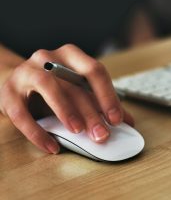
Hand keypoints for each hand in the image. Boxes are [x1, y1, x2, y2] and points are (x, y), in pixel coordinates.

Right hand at [0, 44, 133, 153]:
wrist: (16, 81)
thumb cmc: (54, 86)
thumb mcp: (78, 90)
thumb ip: (100, 103)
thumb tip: (127, 121)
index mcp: (71, 56)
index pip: (94, 71)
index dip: (107, 95)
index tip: (117, 119)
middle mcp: (49, 58)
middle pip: (74, 84)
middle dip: (91, 111)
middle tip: (102, 134)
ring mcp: (27, 72)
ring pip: (48, 87)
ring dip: (66, 110)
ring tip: (78, 131)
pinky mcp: (8, 92)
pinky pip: (22, 113)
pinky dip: (37, 132)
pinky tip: (52, 146)